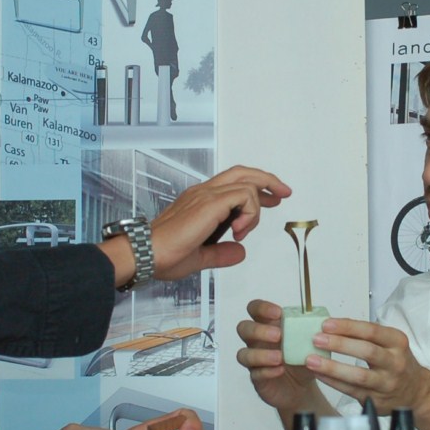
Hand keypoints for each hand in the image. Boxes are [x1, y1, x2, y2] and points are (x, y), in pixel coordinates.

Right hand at [103, 166, 291, 285]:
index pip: (234, 183)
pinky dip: (249, 213)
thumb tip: (240, 252)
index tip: (273, 199)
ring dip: (256, 208)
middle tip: (284, 194)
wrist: (145, 254)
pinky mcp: (208, 203)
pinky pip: (242, 196)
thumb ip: (222, 253)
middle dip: (268, 181)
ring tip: (245, 230)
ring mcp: (205, 195)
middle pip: (243, 173)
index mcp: (200, 201)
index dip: (257, 188)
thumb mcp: (201, 257)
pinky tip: (240, 231)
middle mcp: (203, 193)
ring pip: (246, 183)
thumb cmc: (163, 255)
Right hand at [235, 299, 329, 416]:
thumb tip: (325, 321)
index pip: (255, 309)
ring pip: (243, 354)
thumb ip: (313, 330)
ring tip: (280, 357)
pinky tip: (280, 370)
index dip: (262, 308)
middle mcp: (257, 341)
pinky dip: (267, 371)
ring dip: (261, 354)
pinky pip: (255, 373)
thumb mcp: (311, 343)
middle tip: (278, 336)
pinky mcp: (257, 378)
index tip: (278, 313)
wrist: (302, 387)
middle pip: (244, 328)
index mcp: (268, 326)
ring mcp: (255, 360)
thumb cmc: (302, 359)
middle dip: (259, 330)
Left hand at [306, 316, 429, 413]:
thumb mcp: (390, 343)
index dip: (347, 327)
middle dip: (339, 344)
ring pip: (358, 375)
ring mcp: (387, 383)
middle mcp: (395, 362)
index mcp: (397, 342)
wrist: (416, 392)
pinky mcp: (377, 400)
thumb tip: (331, 327)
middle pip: (366, 351)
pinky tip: (319, 374)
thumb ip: (366, 335)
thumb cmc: (396, 363)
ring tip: (311, 360)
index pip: (371, 331)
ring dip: (332, 367)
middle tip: (316, 339)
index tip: (326, 324)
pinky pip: (351, 390)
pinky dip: (333, 381)